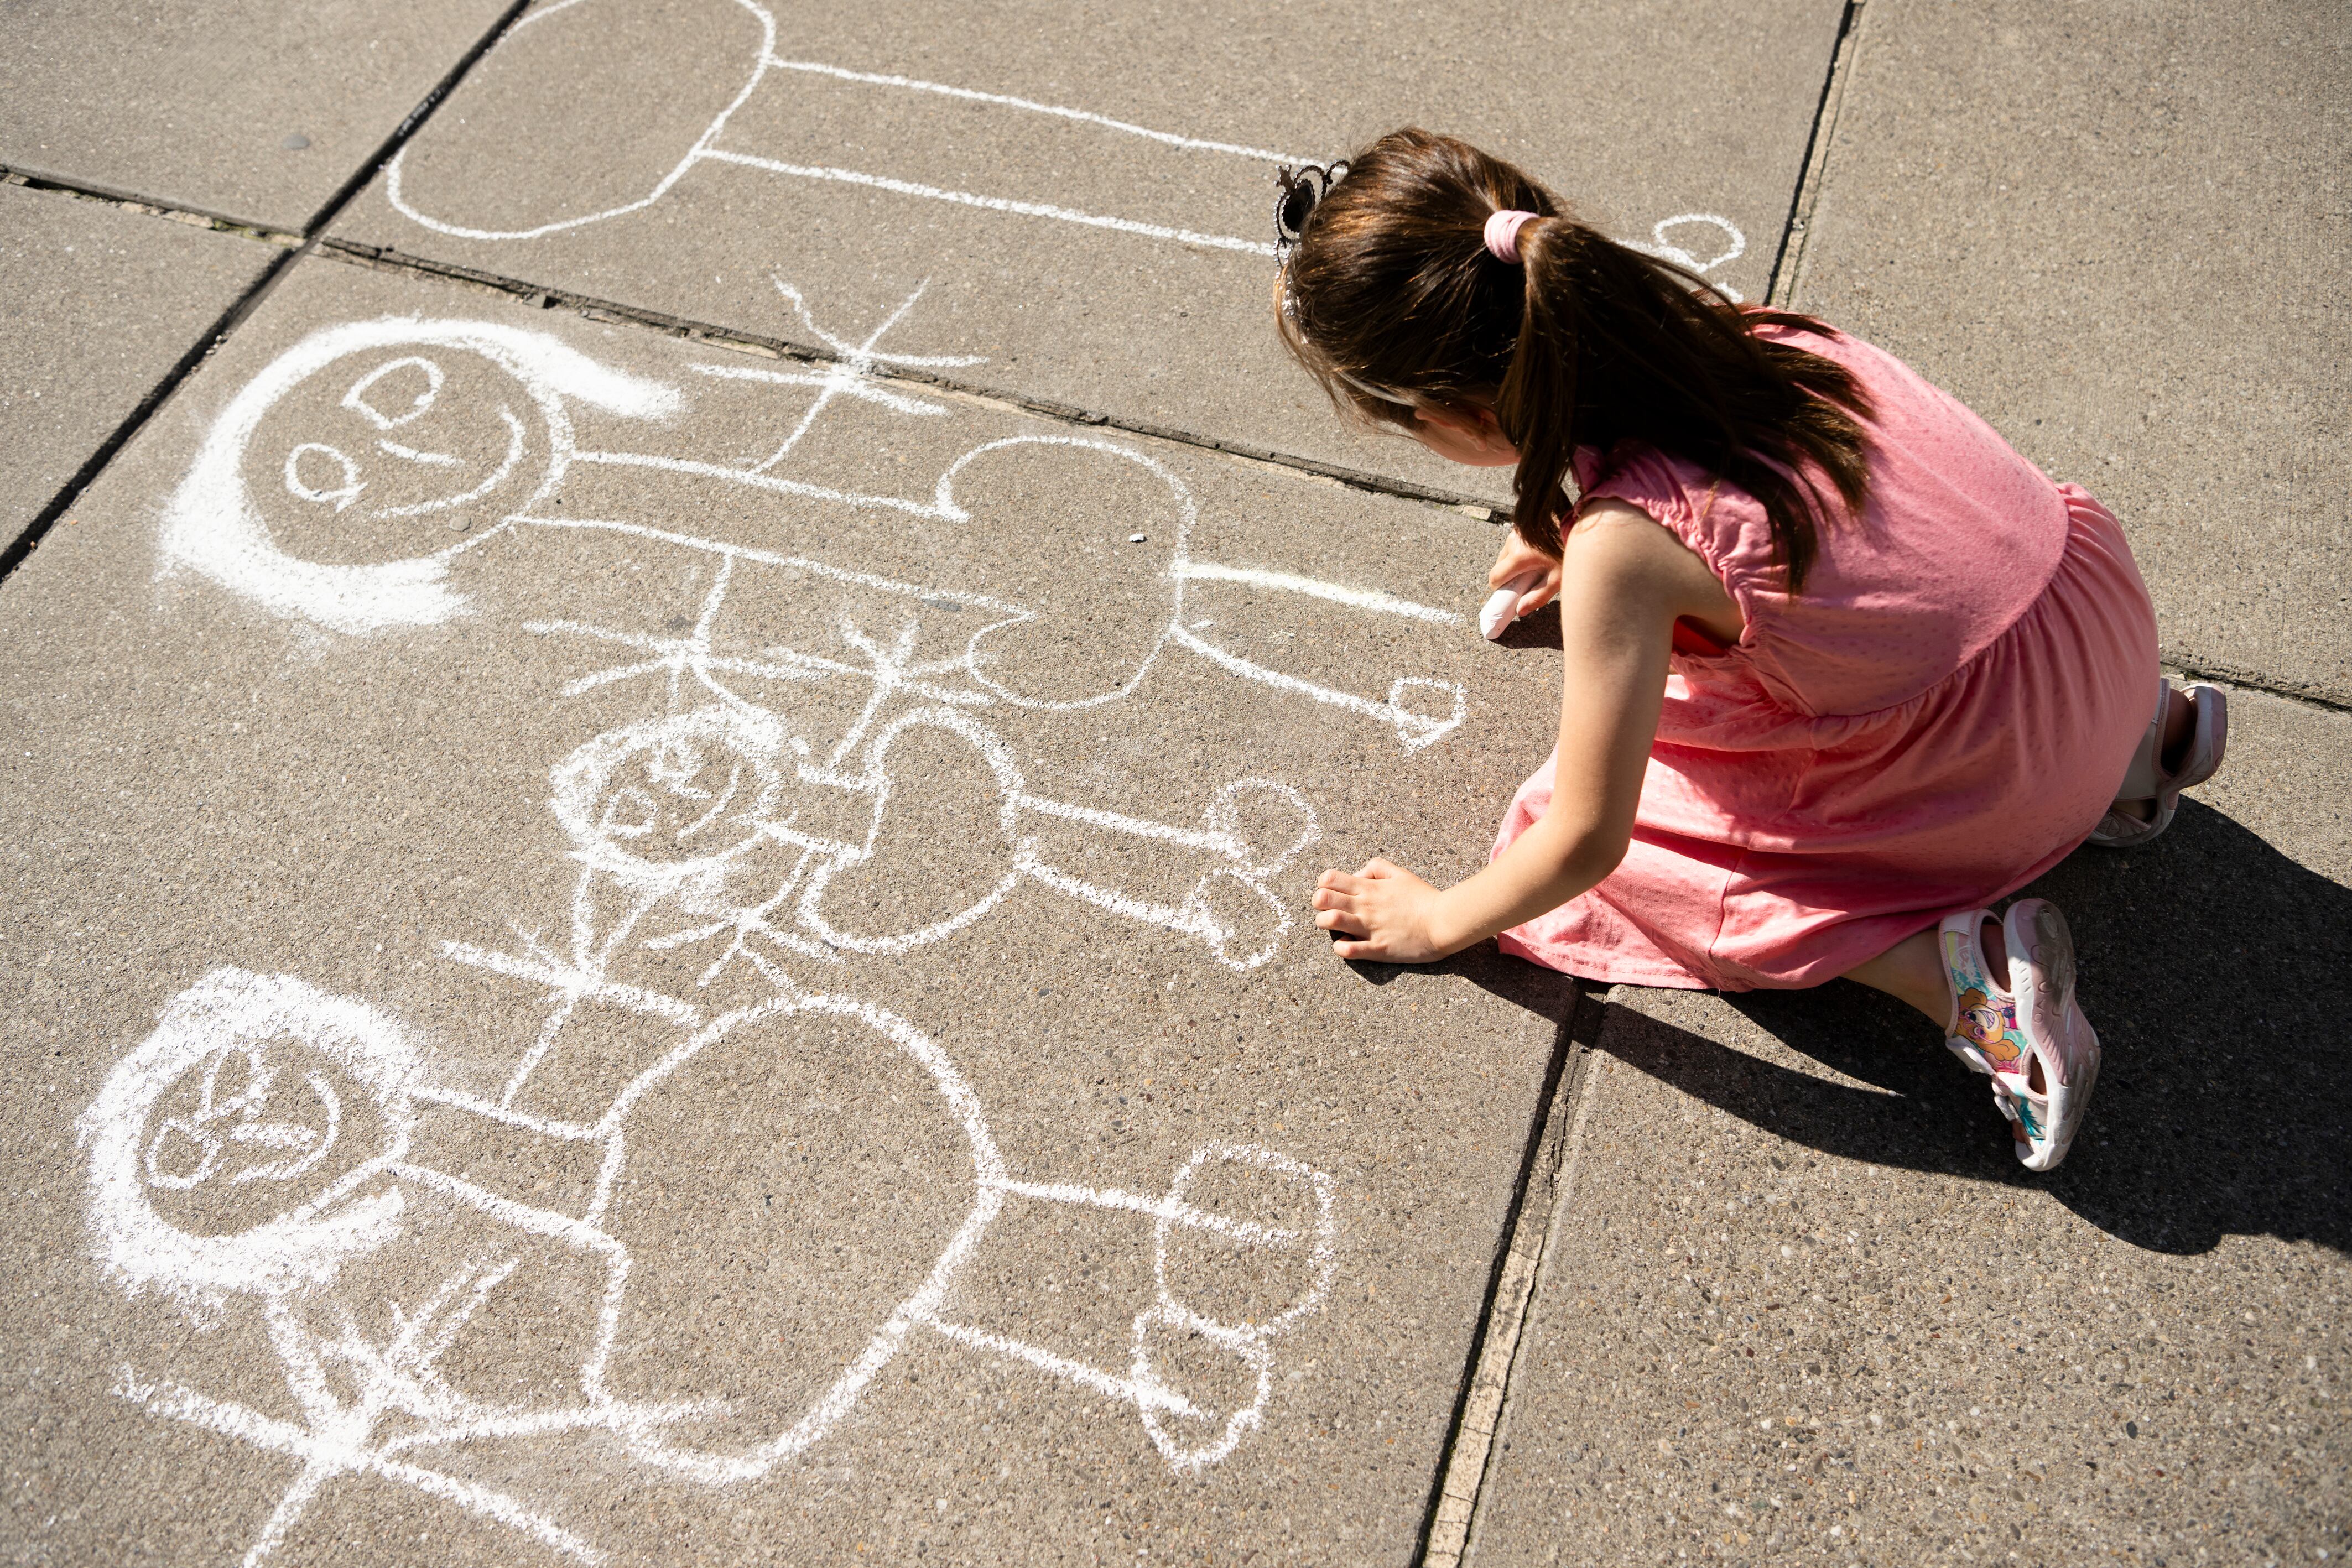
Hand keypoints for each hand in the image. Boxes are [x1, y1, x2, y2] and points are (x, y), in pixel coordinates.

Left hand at [1311, 858, 1454, 962]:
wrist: (1444, 922)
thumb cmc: (1423, 898)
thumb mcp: (1400, 873)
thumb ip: (1376, 868)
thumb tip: (1357, 873)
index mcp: (1369, 888)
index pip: (1329, 878)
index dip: (1323, 884)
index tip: (1331, 891)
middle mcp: (1365, 906)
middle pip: (1322, 898)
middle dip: (1318, 903)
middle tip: (1328, 909)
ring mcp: (1369, 928)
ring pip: (1330, 921)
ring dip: (1325, 923)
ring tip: (1334, 926)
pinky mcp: (1377, 949)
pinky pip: (1348, 951)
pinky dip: (1341, 948)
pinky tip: (1346, 945)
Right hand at [1489, 531, 1561, 619]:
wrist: (1580, 525)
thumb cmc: (1569, 551)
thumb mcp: (1557, 579)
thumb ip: (1538, 597)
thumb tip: (1521, 610)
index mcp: (1519, 557)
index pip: (1495, 577)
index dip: (1500, 588)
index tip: (1510, 593)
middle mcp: (1513, 542)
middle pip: (1499, 565)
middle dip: (1508, 576)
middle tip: (1525, 582)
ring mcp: (1517, 531)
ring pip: (1505, 553)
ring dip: (1513, 562)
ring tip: (1533, 566)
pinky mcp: (1522, 525)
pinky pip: (1513, 542)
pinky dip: (1519, 551)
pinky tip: (1536, 554)